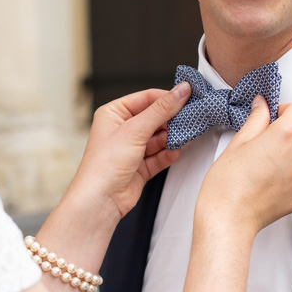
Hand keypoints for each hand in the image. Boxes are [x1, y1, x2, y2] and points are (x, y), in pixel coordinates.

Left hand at [67, 83, 191, 223]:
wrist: (101, 200)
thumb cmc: (103, 165)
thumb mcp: (135, 130)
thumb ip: (161, 110)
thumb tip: (180, 92)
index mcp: (113, 114)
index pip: (146, 99)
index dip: (166, 98)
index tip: (187, 96)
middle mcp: (121, 130)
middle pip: (155, 118)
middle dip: (171, 120)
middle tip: (190, 118)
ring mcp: (131, 149)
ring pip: (159, 138)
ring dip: (172, 138)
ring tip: (185, 136)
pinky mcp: (140, 167)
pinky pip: (160, 155)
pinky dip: (169, 154)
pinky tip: (176, 151)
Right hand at [197, 99, 291, 236]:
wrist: (230, 218)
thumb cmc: (228, 183)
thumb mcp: (239, 141)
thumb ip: (257, 119)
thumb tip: (262, 105)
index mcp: (290, 133)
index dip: (282, 111)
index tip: (270, 119)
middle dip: (285, 133)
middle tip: (261, 146)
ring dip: (289, 154)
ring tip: (264, 166)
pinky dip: (290, 173)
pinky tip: (269, 180)